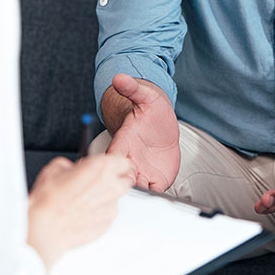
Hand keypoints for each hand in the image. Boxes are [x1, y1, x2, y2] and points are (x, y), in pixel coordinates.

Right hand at [27, 154, 131, 270]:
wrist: (44, 230)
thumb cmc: (49, 201)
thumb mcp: (56, 168)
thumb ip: (73, 165)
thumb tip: (74, 169)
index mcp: (101, 168)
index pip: (123, 162)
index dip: (115, 164)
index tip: (109, 166)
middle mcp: (111, 187)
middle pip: (125, 181)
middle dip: (114, 180)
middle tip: (98, 182)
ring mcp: (110, 208)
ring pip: (116, 199)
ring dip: (105, 198)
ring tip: (85, 201)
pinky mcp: (107, 225)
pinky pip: (107, 215)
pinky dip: (99, 213)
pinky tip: (82, 213)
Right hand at [106, 74, 180, 191]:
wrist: (162, 126)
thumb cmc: (151, 111)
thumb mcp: (146, 97)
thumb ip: (133, 89)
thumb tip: (119, 78)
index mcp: (123, 143)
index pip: (112, 158)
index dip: (116, 166)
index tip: (127, 168)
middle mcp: (130, 160)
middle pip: (122, 179)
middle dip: (128, 186)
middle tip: (141, 184)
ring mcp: (142, 172)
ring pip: (136, 189)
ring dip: (142, 194)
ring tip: (151, 191)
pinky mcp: (155, 179)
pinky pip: (153, 192)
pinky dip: (156, 197)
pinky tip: (162, 195)